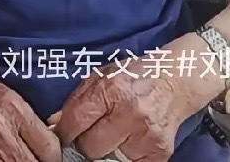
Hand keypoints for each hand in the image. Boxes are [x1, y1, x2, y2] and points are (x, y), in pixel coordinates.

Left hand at [52, 47, 217, 161]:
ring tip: (110, 135)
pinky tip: (126, 141)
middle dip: (84, 143)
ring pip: (109, 160)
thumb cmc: (133, 76)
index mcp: (111, 88)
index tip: (61, 136)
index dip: (64, 132)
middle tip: (88, 135)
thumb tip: (55, 123)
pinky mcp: (159, 153)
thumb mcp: (101, 76)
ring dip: (105, 151)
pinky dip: (124, 157)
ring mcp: (146, 135)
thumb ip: (77, 99)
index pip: (76, 121)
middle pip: (90, 147)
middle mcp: (130, 113)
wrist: (174, 81)